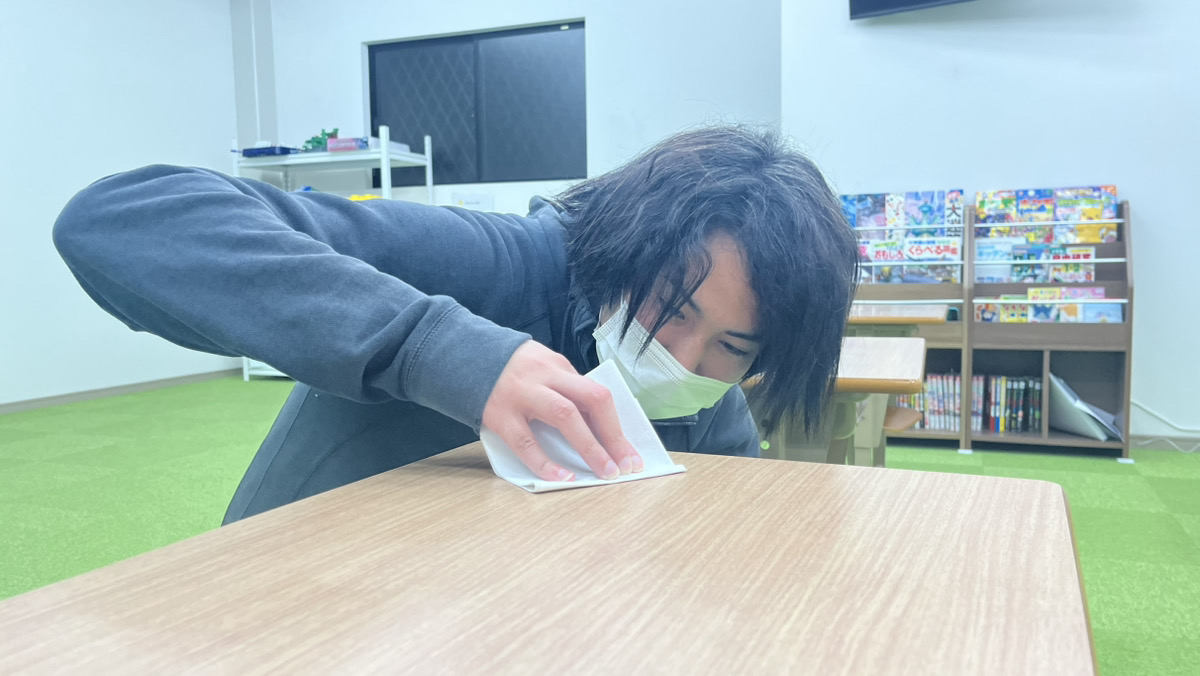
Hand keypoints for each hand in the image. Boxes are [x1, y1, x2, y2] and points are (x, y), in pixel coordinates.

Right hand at [483, 340, 643, 480]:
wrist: (461, 357)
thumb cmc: (510, 370)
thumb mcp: (541, 367)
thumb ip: (564, 389)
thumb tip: (596, 424)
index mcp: (558, 367)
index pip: (597, 394)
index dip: (617, 426)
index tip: (631, 454)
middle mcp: (545, 377)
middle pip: (590, 400)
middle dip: (612, 436)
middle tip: (625, 466)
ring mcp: (522, 395)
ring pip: (564, 416)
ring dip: (589, 446)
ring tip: (604, 473)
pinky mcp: (500, 415)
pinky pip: (526, 442)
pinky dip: (546, 463)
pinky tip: (563, 479)